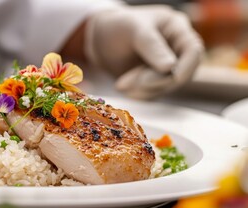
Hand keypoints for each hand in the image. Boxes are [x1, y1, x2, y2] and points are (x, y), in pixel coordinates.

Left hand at [84, 5, 203, 98]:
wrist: (100, 40)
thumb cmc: (119, 26)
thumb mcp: (134, 30)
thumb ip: (152, 46)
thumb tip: (170, 67)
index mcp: (178, 29)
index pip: (193, 50)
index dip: (185, 67)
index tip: (172, 77)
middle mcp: (177, 50)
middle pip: (180, 74)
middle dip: (153, 81)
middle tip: (124, 83)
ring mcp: (167, 68)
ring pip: (166, 87)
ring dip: (143, 90)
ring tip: (120, 85)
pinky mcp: (155, 82)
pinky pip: (154, 94)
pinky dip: (139, 94)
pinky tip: (123, 88)